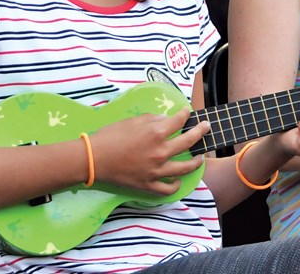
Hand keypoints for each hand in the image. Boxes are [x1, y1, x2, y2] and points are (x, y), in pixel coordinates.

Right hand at [90, 108, 208, 194]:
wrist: (93, 160)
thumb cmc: (110, 136)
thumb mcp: (132, 121)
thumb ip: (152, 119)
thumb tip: (165, 119)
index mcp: (156, 133)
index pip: (179, 121)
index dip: (185, 114)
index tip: (188, 112)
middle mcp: (161, 152)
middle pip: (189, 141)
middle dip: (200, 132)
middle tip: (206, 127)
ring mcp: (157, 171)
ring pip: (185, 167)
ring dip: (196, 161)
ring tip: (200, 158)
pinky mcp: (149, 185)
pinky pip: (168, 188)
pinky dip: (176, 184)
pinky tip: (178, 179)